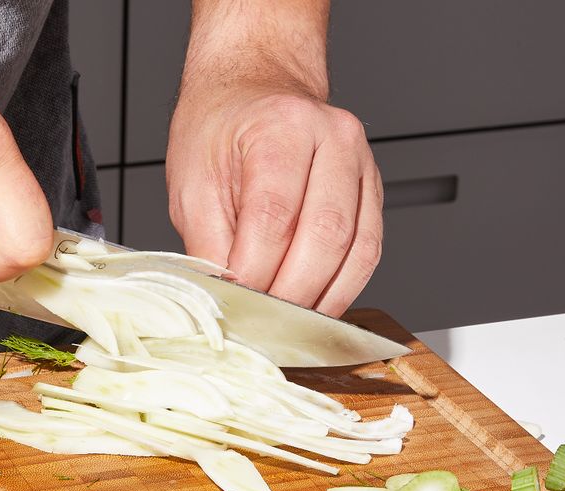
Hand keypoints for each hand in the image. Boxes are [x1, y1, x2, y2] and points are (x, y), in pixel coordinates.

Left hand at [166, 82, 381, 316]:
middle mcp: (334, 140)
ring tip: (285, 325)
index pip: (274, 216)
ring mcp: (361, 164)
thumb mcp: (192, 182)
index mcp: (282, 128)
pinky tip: (313, 307)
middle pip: (324, 236)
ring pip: (356, 250)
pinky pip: (368, 251)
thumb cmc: (219, 131)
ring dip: (320, 299)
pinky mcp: (372, 191)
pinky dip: (342, 289)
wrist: (252, 91)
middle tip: (259, 324)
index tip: (234, 304)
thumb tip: (224, 299)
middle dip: (290, 294)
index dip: (254, 272)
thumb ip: (208, 243)